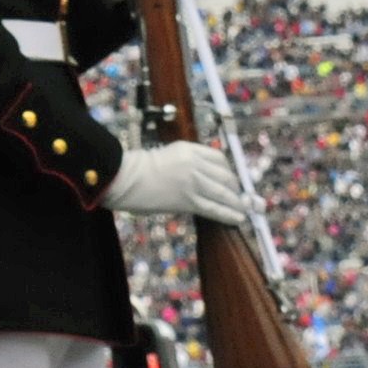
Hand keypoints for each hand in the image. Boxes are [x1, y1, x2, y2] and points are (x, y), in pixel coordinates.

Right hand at [102, 142, 247, 224]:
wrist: (125, 177)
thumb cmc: (140, 168)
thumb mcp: (168, 155)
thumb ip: (188, 163)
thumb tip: (207, 180)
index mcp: (188, 148)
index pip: (218, 158)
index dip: (229, 171)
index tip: (232, 181)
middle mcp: (193, 163)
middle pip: (225, 175)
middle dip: (236, 189)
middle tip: (240, 198)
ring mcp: (192, 181)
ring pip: (223, 193)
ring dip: (236, 203)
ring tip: (243, 211)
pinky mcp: (188, 200)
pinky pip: (214, 208)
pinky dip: (228, 214)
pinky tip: (237, 219)